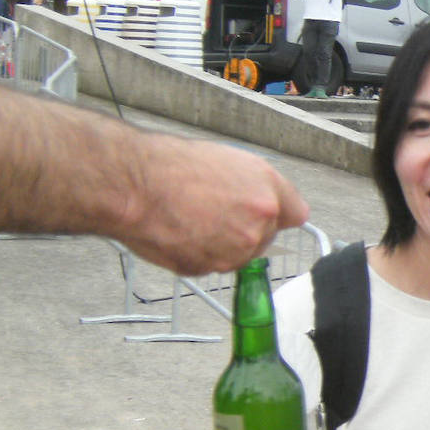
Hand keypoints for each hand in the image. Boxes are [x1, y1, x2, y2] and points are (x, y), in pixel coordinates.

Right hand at [123, 136, 308, 274]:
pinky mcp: (207, 269)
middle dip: (245, 227)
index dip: (277, 211)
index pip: (296, 213)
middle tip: (213, 210)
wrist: (133, 186)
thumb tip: (265, 201)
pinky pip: (211, 264)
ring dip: (222, 243)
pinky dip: (198, 253)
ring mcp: (233, 252)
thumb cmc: (171, 166)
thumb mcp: (228, 161)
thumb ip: (256, 187)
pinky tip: (180, 231)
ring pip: (238, 254)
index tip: (268, 213)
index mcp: (268, 194)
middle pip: (265, 236)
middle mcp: (258, 226)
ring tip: (191, 219)